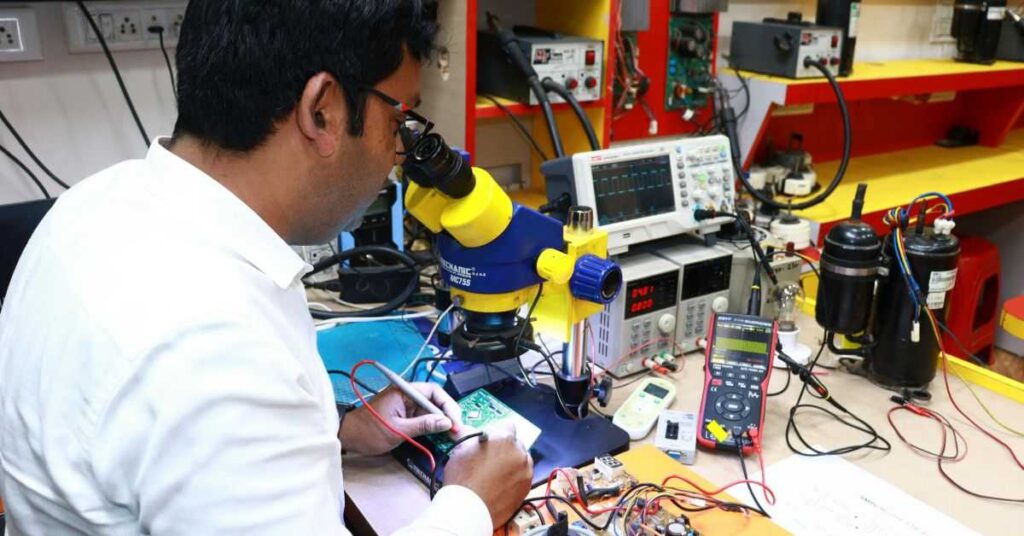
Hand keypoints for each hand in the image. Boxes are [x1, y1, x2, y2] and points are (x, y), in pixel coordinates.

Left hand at [339, 383, 461, 455]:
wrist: (348, 437)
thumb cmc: (369, 431)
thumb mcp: (398, 430)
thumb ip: (423, 425)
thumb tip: (446, 423)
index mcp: (404, 391)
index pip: (434, 391)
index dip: (447, 405)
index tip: (455, 421)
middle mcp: (407, 395)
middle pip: (434, 401)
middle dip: (447, 415)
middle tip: (457, 431)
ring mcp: (406, 406)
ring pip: (430, 411)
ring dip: (441, 422)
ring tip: (452, 435)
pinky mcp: (404, 416)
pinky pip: (423, 418)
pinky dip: (432, 427)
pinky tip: (440, 436)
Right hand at [442, 422, 532, 528]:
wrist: (468, 510)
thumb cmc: (462, 481)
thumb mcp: (461, 450)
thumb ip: (472, 437)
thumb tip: (469, 430)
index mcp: (504, 439)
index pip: (507, 426)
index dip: (498, 432)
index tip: (493, 440)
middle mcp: (519, 453)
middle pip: (516, 443)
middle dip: (506, 448)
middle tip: (492, 458)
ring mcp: (525, 471)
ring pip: (522, 460)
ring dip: (512, 463)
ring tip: (496, 473)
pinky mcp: (527, 487)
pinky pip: (524, 476)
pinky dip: (515, 478)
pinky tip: (501, 483)